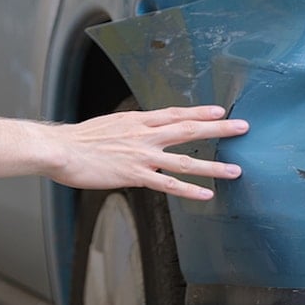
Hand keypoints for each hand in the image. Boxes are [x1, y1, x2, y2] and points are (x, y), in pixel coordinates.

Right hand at [49, 105, 247, 200]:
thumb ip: (129, 129)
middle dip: (219, 128)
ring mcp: (142, 155)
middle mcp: (145, 135)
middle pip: (189, 129)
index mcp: (138, 121)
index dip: (199, 111)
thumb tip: (138, 133)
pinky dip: (189, 190)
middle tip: (243, 127)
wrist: (61, 149)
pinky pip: (168, 184)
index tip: (219, 110)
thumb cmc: (80, 139)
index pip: (176, 113)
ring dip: (213, 164)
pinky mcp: (135, 175)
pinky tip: (206, 194)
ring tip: (236, 170)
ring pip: (185, 159)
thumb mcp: (109, 124)